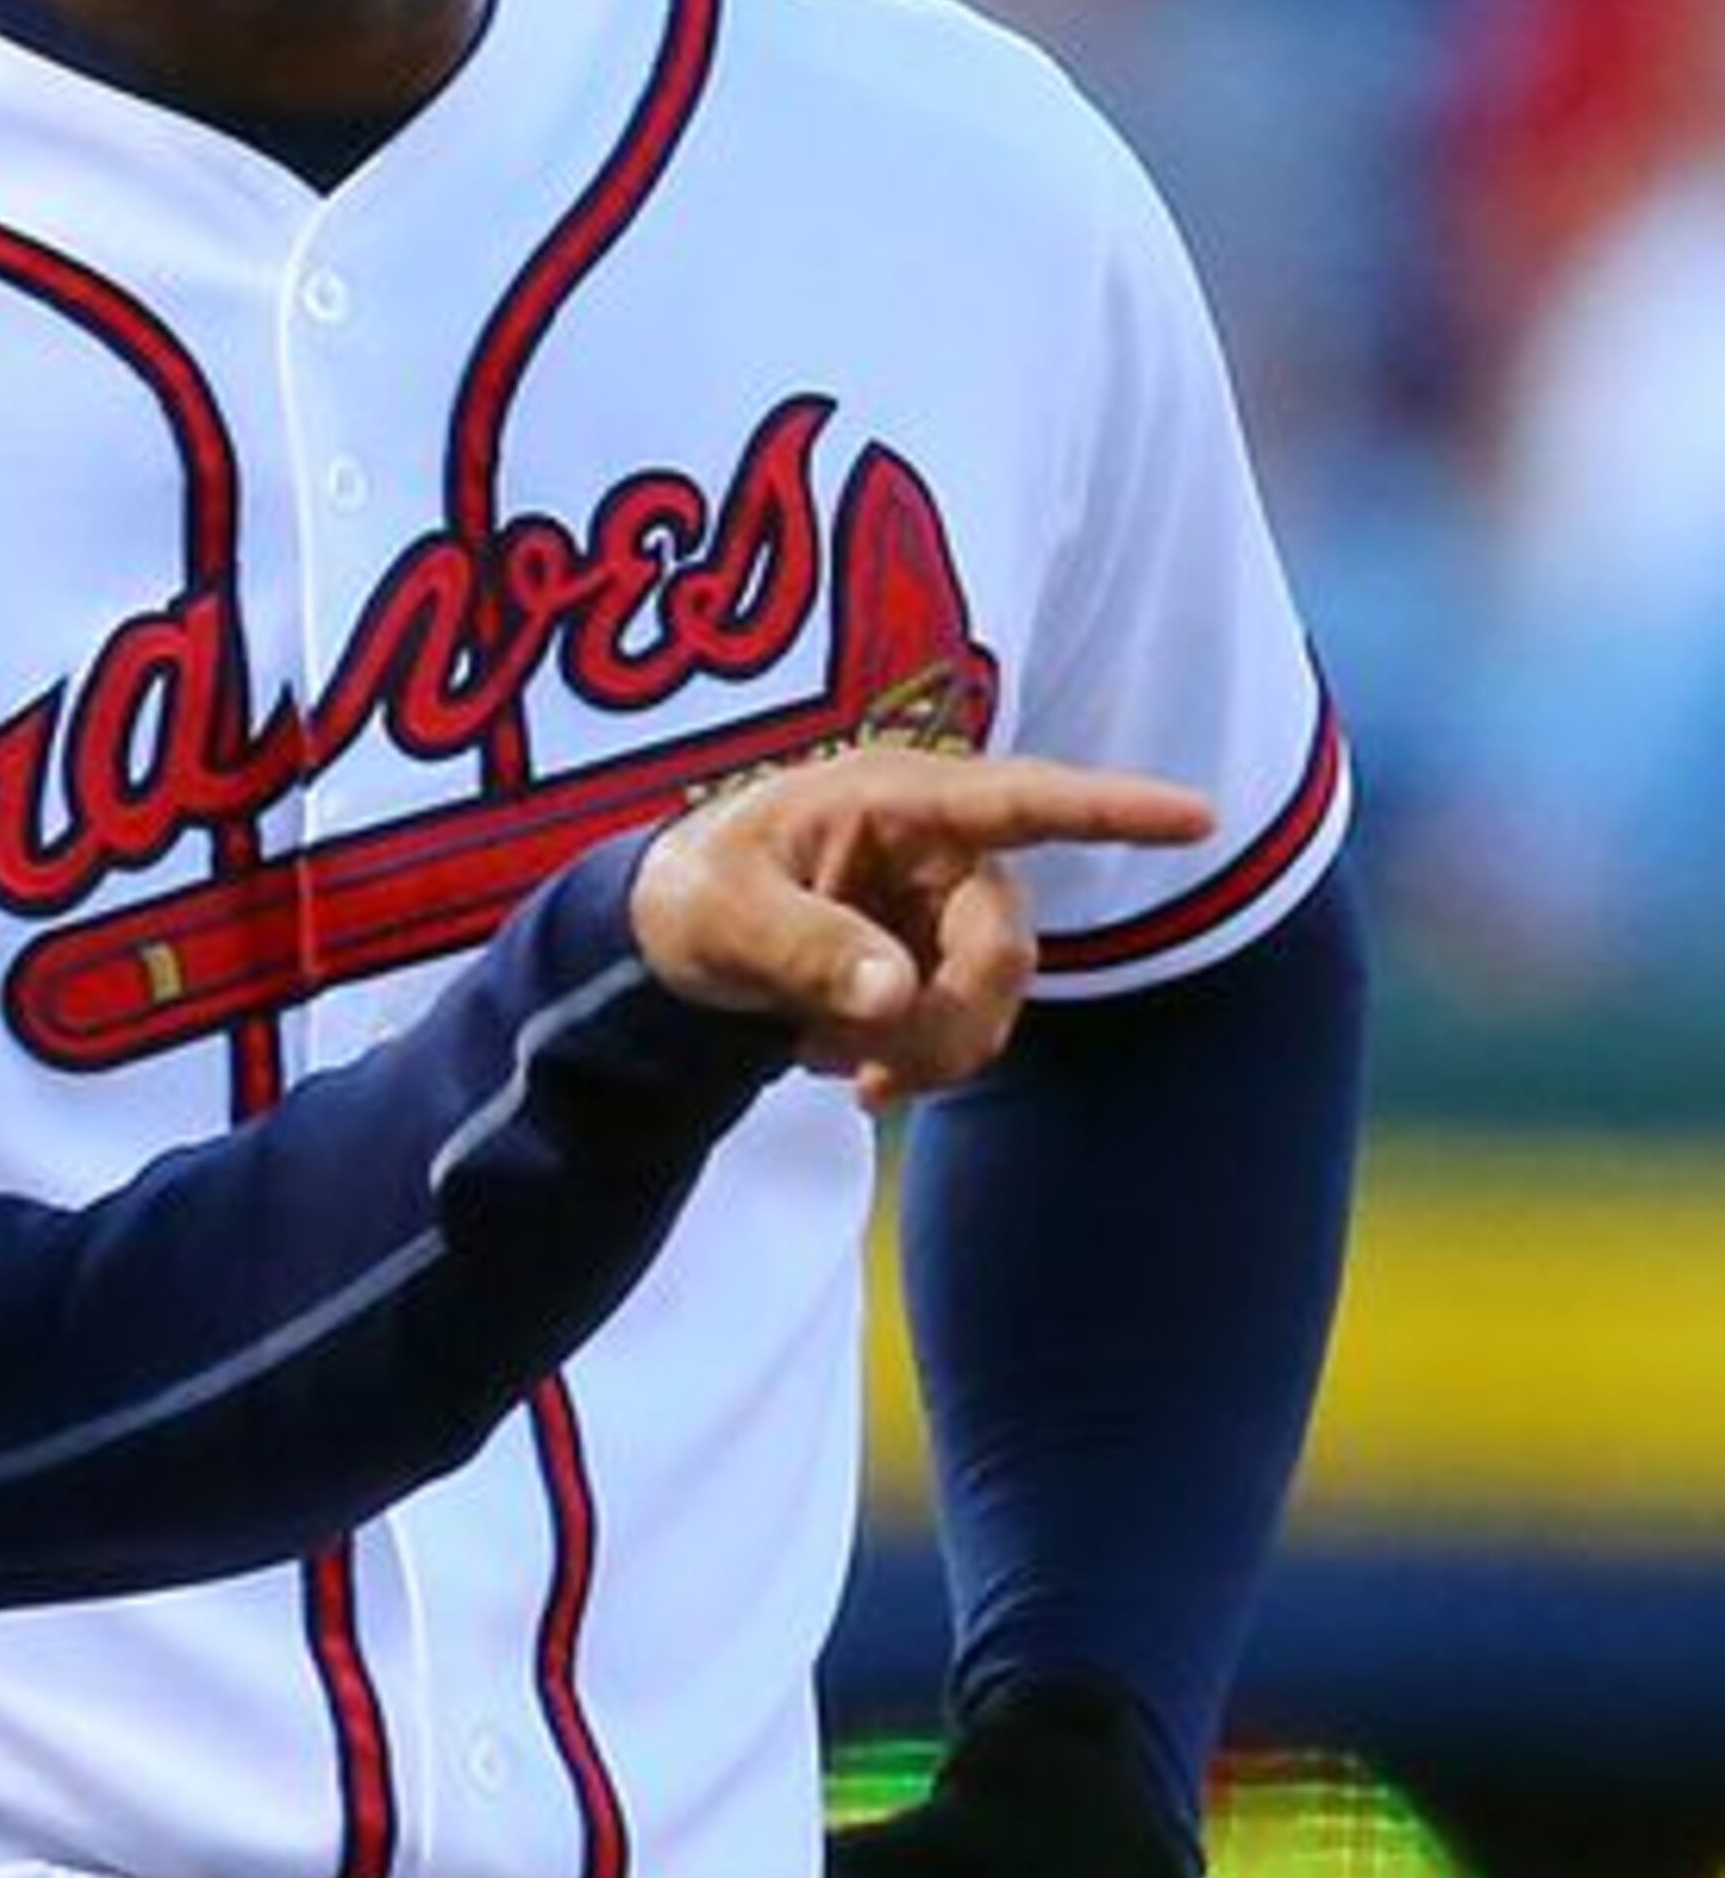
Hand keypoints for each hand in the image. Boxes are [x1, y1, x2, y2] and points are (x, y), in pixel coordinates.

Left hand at [630, 742, 1211, 1100]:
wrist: (675, 940)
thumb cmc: (696, 892)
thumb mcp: (723, 916)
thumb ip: (805, 950)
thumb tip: (895, 997)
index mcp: (898, 801)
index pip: (1023, 800)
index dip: (1114, 810)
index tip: (1201, 816)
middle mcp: (945, 851)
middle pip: (1004, 949)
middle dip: (944, 1023)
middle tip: (859, 1077)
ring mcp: (950, 912)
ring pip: (993, 1003)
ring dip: (922, 1053)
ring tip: (826, 1059)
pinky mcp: (944, 967)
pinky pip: (966, 1033)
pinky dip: (913, 1065)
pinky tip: (847, 1067)